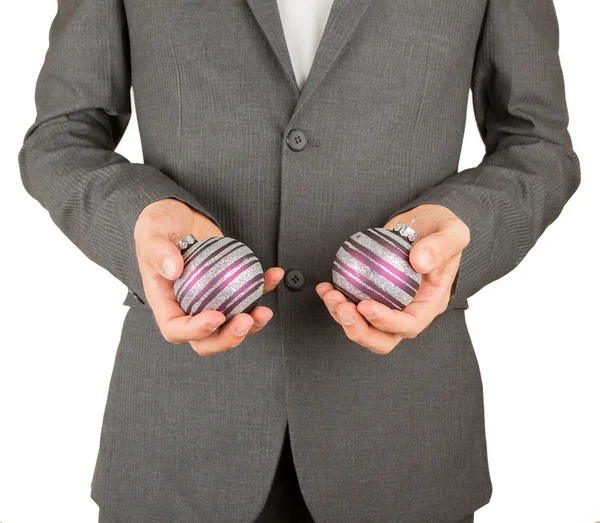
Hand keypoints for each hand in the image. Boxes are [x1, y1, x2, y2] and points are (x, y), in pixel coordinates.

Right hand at [134, 198, 283, 355]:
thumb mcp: (150, 232)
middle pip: (206, 339)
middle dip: (228, 338)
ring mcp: (210, 300)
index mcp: (164, 302)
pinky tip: (274, 274)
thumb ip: (158, 251)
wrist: (179, 214)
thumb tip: (174, 270)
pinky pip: (248, 294)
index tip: (217, 316)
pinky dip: (264, 288)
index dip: (196, 330)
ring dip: (251, 324)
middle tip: (246, 321)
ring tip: (264, 311)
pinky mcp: (229, 287)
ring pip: (230, 326)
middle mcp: (187, 307)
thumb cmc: (159, 224)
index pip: (176, 329)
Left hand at [316, 204, 469, 353]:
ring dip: (342, 315)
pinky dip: (336, 300)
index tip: (365, 306)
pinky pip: (352, 305)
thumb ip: (440, 247)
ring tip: (330, 295)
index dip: (386, 322)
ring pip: (364, 325)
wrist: (425, 223)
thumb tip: (419, 262)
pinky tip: (325, 287)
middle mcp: (408, 311)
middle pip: (383, 337)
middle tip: (341, 308)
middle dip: (359, 330)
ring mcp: (389, 305)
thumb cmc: (443, 229)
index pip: (409, 325)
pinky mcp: (372, 295)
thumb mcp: (452, 232)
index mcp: (430, 303)